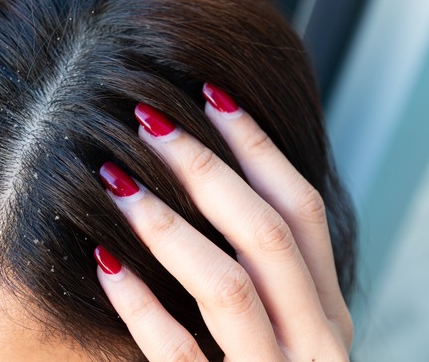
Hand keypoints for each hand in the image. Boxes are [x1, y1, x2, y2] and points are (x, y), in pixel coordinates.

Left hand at [93, 84, 352, 360]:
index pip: (301, 209)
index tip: (208, 92)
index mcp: (327, 311)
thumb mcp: (279, 325)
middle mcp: (317, 342)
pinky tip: (102, 263)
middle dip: (207, 168)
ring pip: (230, 286)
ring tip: (114, 179)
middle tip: (147, 119)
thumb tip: (213, 178)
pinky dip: (142, 305)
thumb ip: (263, 270)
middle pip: (268, 234)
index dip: (257, 145)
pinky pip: (182, 355)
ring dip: (168, 226)